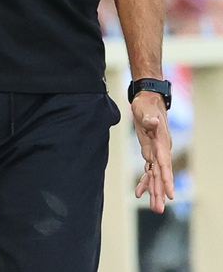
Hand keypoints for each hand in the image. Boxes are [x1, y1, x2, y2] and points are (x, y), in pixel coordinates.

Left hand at [132, 91, 173, 212]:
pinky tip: (140, 193)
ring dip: (154, 191)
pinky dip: (145, 181)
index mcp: (161, 142)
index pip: (165, 163)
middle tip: (158, 209)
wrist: (148, 100)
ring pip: (156, 175)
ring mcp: (156, 152)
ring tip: (154, 208)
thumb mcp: (146, 110)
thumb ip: (149, 118)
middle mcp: (161, 150)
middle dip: (160, 192)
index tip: (170, 194)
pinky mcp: (150, 152)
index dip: (167, 179)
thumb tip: (152, 123)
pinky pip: (149, 170)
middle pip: (161, 174)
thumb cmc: (147, 105)